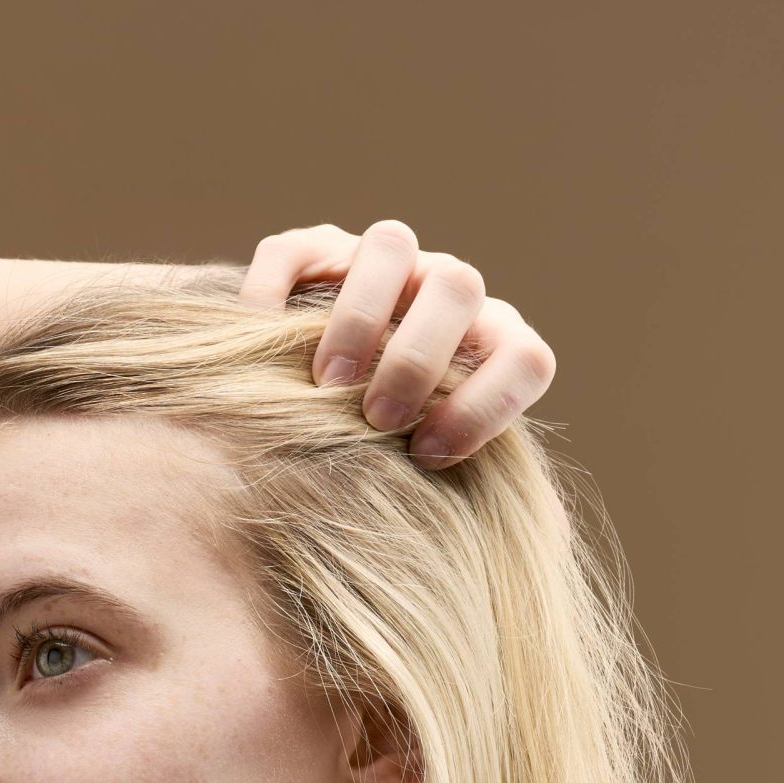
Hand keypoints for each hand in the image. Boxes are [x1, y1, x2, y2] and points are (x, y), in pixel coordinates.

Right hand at [238, 218, 555, 466]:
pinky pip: (294, 252)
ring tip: (324, 384)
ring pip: (390, 246)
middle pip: (459, 288)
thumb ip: (479, 489)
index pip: (526, 356)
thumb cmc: (393, 445)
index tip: (428, 455)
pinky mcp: (310, 250)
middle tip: (376, 418)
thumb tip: (523, 536)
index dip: (486, 405)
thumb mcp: (438, 466)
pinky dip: (273, 293)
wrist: (319, 391)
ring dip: (359, 318)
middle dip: (416, 359)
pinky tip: (257, 344)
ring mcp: (381, 264)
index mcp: (491, 342)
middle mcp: (444, 291)